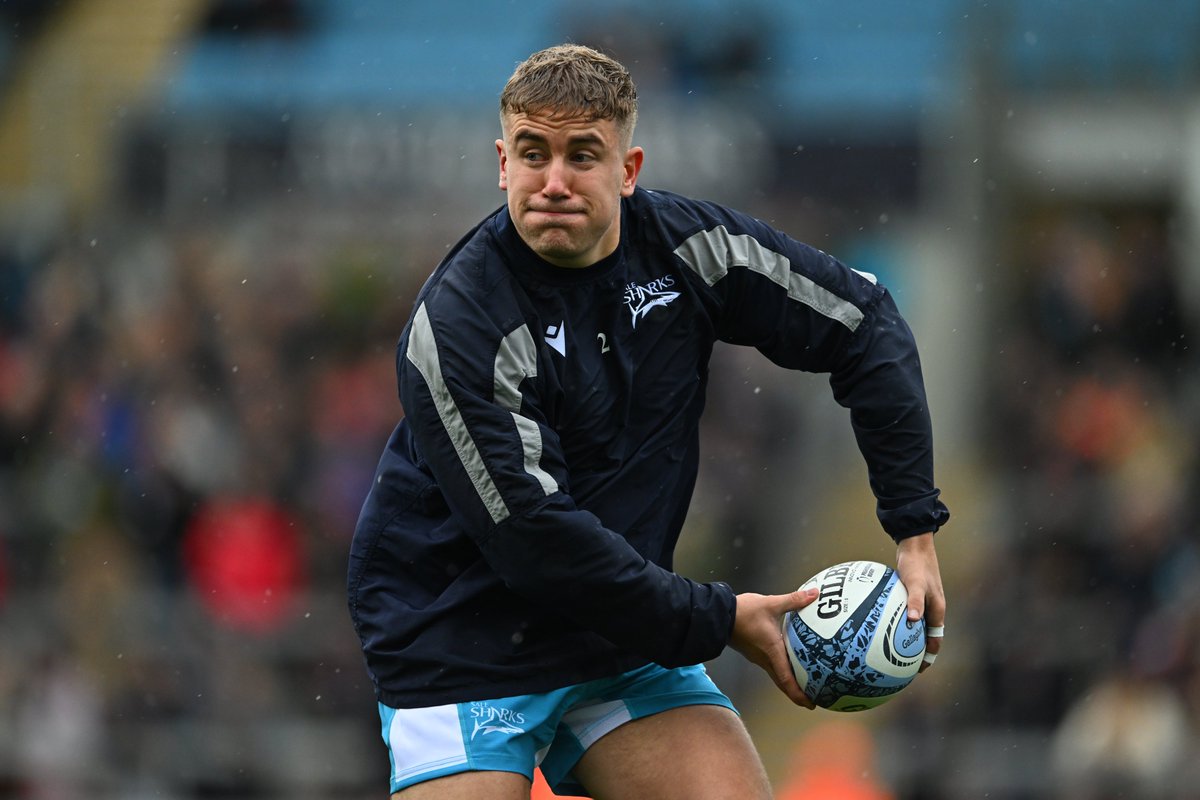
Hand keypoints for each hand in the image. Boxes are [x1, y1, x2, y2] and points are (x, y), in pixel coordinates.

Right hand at [729, 588, 818, 708]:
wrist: (719, 614)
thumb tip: (814, 594)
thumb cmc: (744, 612)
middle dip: (797, 694)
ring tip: (804, 684)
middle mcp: (765, 659)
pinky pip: (771, 667)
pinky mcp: (754, 652)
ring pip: (776, 676)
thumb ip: (794, 600)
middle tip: (812, 699)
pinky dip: (782, 672)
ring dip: (789, 683)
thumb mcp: (771, 604)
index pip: (786, 679)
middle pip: (782, 683)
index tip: (811, 703)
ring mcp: (758, 657)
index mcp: (772, 651)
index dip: (799, 693)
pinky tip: (789, 663)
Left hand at [895, 532, 944, 672]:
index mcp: (936, 610)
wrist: (915, 542)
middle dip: (913, 653)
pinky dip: (892, 619)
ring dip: (902, 637)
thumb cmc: (916, 562)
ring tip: (884, 648)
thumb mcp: (915, 582)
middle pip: (923, 636)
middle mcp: (929, 608)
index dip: (928, 657)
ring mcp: (920, 601)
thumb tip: (912, 620)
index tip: (916, 671)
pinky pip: (901, 612)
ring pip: (912, 625)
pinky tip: (875, 622)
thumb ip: (914, 601)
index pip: (934, 640)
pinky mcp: (909, 593)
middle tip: (898, 666)